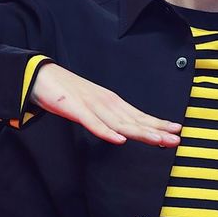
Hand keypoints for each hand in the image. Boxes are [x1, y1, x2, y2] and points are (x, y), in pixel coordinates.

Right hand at [30, 63, 181, 145]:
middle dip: (156, 130)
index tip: (177, 131)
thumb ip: (107, 118)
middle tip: (177, 139)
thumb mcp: (92, 106)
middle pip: (134, 120)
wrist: (40, 76)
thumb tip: (124, 130)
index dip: (158, 124)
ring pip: (118, 122)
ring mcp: (90, 105)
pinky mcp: (73, 108)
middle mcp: (105, 103)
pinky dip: (105, 132)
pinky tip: (118, 140)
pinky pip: (91, 122)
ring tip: (158, 140)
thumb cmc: (67, 93)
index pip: (138, 116)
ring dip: (139, 132)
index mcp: (111, 102)